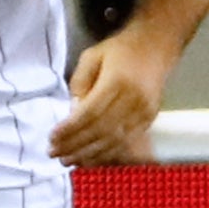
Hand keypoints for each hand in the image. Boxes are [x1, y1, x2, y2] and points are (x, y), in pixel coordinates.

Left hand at [51, 25, 173, 166]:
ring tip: (69, 161)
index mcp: (117, 82)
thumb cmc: (120, 50)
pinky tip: (91, 159)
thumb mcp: (92, 56)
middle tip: (55, 154)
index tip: (52, 138)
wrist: (156, 46)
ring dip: (89, 154)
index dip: (70, 129)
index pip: (90, 113)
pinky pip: (126, 143)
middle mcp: (133, 101)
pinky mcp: (149, 121)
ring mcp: (144, 113)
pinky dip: (106, 154)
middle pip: (100, 131)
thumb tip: (72, 113)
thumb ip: (79, 83)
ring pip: (113, 141)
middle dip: (75, 145)